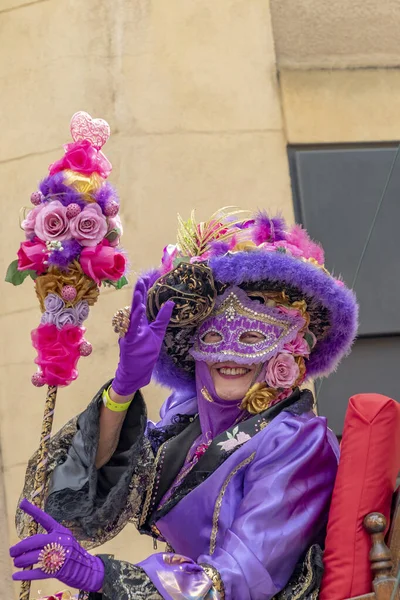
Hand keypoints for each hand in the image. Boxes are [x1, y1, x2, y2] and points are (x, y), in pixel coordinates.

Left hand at [10, 499, 103, 591]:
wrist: (88, 568)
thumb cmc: (73, 553)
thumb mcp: (66, 540)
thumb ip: (51, 539)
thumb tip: (30, 542)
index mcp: (61, 531)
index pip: (45, 519)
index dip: (33, 511)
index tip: (22, 503)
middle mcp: (60, 541)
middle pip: (36, 540)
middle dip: (21, 546)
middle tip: (11, 551)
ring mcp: (59, 556)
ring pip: (35, 556)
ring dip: (22, 560)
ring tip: (16, 562)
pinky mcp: (57, 570)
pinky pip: (38, 572)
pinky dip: (25, 574)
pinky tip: (16, 575)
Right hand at [112, 277, 173, 395]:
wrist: (135, 371)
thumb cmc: (145, 352)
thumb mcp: (157, 332)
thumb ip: (162, 318)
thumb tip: (171, 303)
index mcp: (140, 322)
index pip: (142, 303)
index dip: (144, 291)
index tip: (148, 277)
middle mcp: (134, 325)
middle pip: (137, 306)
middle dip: (139, 292)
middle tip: (142, 278)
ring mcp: (130, 333)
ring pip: (133, 315)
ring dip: (136, 302)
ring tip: (139, 289)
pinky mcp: (129, 341)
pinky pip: (133, 328)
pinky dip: (136, 318)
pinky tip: (140, 309)